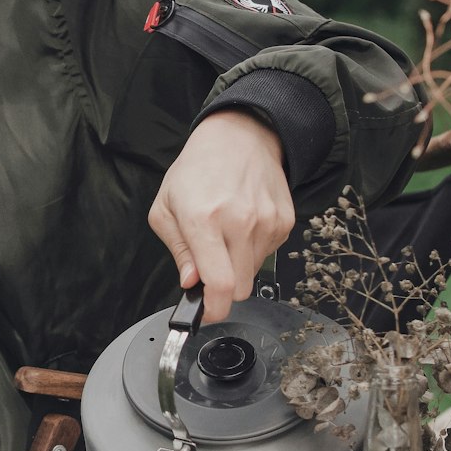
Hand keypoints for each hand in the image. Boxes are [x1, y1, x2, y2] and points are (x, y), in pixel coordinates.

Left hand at [148, 110, 295, 323]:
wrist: (239, 136)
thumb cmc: (197, 170)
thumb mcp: (166, 208)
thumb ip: (178, 251)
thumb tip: (190, 283)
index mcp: (204, 219)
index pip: (218, 283)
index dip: (213, 309)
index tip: (206, 313)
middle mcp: (240, 221)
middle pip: (239, 288)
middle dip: (222, 287)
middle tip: (210, 266)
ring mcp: (267, 222)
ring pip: (253, 274)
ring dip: (237, 265)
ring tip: (225, 234)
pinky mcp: (285, 222)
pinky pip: (268, 255)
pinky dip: (253, 249)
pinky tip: (243, 225)